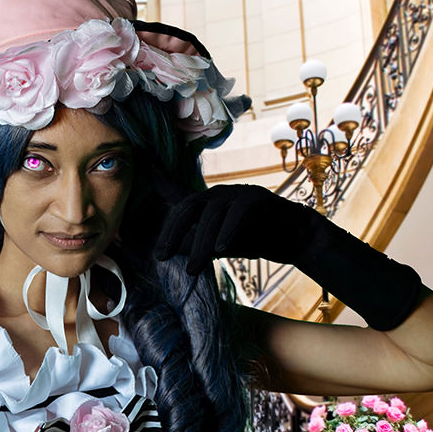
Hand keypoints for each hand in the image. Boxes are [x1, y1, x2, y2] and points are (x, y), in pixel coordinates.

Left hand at [154, 183, 422, 330]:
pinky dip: (227, 230)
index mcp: (206, 202)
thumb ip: (194, 243)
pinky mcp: (258, 198)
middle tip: (161, 257)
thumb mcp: (217, 245)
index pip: (175, 192)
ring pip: (211, 213)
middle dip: (172, 232)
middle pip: (188, 206)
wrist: (295, 238)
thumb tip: (167, 250)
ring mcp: (238, 192)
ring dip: (199, 244)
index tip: (137, 161)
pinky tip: (221, 250)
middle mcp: (218, 193)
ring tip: (193, 270)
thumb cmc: (253, 240)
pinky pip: (238, 212)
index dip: (154, 175)